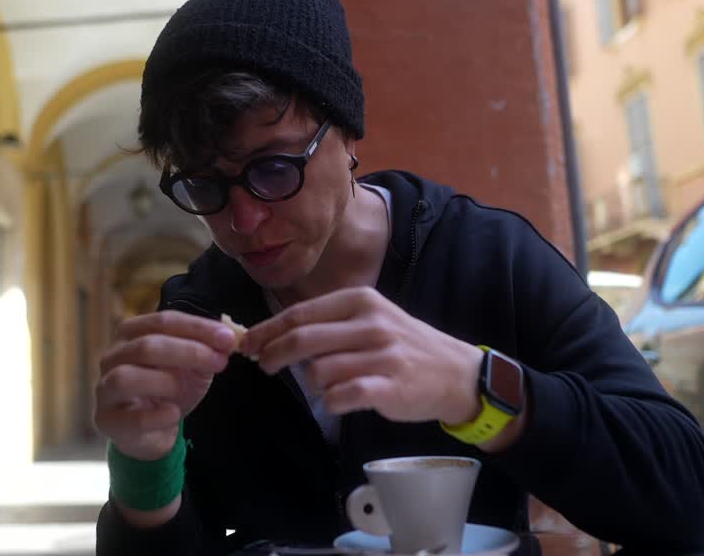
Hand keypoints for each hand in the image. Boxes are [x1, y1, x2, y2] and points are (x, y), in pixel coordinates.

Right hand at [94, 311, 236, 460]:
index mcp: (131, 334)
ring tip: (183, 389)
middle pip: (146, 346)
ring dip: (164, 381)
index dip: (197, 328)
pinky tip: (173, 415)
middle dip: (188, 352)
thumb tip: (228, 339)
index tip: (228, 338)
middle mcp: (112, 357)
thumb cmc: (169, 389)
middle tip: (219, 362)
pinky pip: (131, 418)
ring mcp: (105, 389)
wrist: (152, 430)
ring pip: (126, 377)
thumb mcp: (191, 365)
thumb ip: (206, 349)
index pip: (163, 321)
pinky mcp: (107, 421)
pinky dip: (157, 416)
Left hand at [239, 287, 483, 424]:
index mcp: (360, 301)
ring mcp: (381, 355)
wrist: (456, 373)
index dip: (267, 330)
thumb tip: (274, 336)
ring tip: (325, 385)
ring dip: (312, 383)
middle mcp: (370, 323)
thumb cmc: (404, 346)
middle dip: (273, 354)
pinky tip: (339, 401)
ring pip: (320, 371)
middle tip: (262, 366)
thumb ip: (330, 325)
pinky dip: (332, 402)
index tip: (247, 344)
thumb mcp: (371, 319)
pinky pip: (343, 396)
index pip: (300, 314)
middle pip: (302, 339)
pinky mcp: (389, 386)